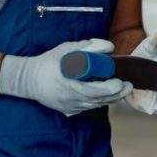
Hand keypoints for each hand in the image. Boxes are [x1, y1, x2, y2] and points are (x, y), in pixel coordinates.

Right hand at [0, 38, 132, 115]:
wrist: (28, 80)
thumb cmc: (47, 63)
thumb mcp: (65, 50)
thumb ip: (87, 47)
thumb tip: (108, 46)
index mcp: (68, 86)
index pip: (93, 91)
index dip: (109, 89)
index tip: (120, 82)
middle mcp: (70, 100)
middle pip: (98, 100)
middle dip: (116, 94)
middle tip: (128, 86)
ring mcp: (70, 107)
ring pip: (95, 105)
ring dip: (110, 99)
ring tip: (123, 90)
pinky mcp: (69, 110)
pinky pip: (88, 107)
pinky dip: (99, 101)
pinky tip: (109, 95)